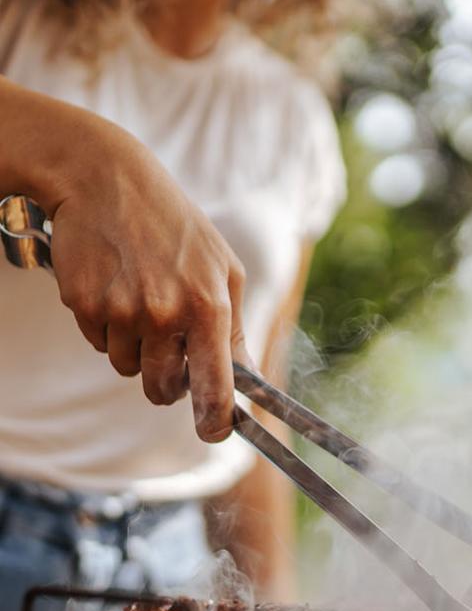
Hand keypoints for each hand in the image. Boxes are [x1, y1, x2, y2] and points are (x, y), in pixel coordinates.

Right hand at [49, 121, 247, 441]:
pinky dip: (106, 326)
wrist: (106, 177)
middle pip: (162, 390)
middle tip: (167, 344)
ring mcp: (122, 311)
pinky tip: (114, 286)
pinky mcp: (84, 305)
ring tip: (140, 297)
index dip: (215, 421)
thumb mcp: (223, 269)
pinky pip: (98, 343)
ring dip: (134, 347)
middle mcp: (165, 314)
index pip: (216, 387)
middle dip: (166, 381)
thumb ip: (235, 329)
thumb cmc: (176, 227)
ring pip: (127, 368)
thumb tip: (248, 380)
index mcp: (209, 308)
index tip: (213, 433)